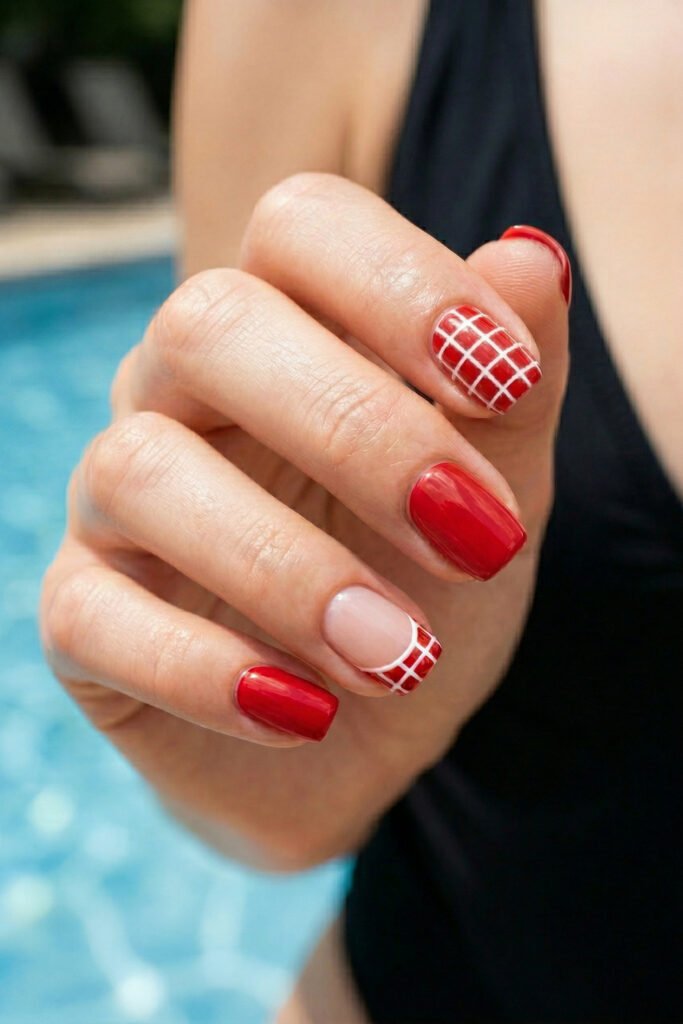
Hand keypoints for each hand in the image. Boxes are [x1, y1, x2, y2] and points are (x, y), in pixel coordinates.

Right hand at [40, 175, 568, 864]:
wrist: (366, 732)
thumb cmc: (426, 589)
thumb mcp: (496, 492)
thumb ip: (514, 384)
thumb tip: (531, 256)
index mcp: (287, 333)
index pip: (300, 224)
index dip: (400, 281)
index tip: (506, 381)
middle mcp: (180, 395)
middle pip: (206, 325)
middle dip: (357, 430)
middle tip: (477, 540)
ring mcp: (114, 503)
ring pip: (140, 471)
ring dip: (289, 572)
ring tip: (402, 659)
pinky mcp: (80, 616)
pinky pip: (92, 618)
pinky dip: (205, 673)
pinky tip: (307, 715)